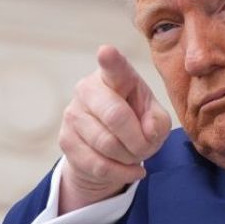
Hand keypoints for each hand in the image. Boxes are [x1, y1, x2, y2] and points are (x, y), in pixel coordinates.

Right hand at [58, 45, 170, 212]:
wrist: (107, 152)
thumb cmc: (135, 124)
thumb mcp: (154, 120)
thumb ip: (158, 122)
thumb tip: (147, 132)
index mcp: (114, 76)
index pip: (113, 67)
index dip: (110, 60)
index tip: (106, 51)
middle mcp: (88, 89)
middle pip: (115, 116)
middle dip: (138, 140)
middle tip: (146, 148)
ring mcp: (73, 114)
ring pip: (107, 144)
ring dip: (129, 157)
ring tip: (134, 155)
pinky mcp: (66, 140)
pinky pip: (99, 164)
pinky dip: (121, 172)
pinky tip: (129, 169)